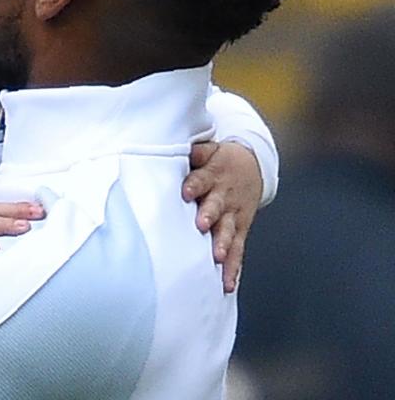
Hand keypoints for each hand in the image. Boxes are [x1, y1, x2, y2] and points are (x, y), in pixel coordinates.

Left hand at [183, 141, 262, 292]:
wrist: (252, 165)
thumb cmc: (218, 160)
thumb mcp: (209, 150)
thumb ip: (196, 152)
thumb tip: (183, 148)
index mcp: (212, 175)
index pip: (201, 179)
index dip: (194, 185)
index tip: (186, 192)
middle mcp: (223, 197)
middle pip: (216, 207)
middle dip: (209, 216)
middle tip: (201, 225)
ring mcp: (233, 216)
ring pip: (228, 231)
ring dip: (223, 245)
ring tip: (217, 258)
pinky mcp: (240, 230)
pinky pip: (237, 251)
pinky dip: (233, 268)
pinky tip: (227, 285)